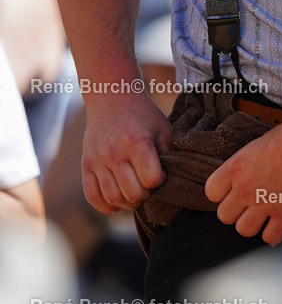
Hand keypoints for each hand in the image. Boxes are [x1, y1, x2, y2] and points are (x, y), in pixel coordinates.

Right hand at [82, 93, 170, 212]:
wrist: (111, 98)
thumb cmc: (142, 115)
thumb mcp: (162, 127)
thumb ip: (168, 154)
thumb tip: (172, 181)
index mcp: (136, 141)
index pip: (151, 179)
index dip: (160, 180)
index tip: (160, 172)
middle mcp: (114, 152)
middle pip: (133, 194)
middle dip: (146, 194)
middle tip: (148, 184)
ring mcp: (97, 160)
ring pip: (114, 199)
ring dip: (128, 202)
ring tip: (135, 191)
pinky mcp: (86, 166)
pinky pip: (94, 198)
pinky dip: (107, 205)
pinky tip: (118, 198)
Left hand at [205, 110, 281, 244]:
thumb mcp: (259, 144)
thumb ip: (245, 165)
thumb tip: (241, 179)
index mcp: (237, 166)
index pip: (211, 192)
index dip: (222, 193)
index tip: (233, 189)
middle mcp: (246, 187)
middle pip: (224, 216)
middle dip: (237, 210)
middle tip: (250, 202)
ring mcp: (265, 203)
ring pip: (243, 231)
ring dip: (253, 224)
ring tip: (264, 213)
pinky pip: (270, 238)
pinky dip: (274, 233)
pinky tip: (280, 221)